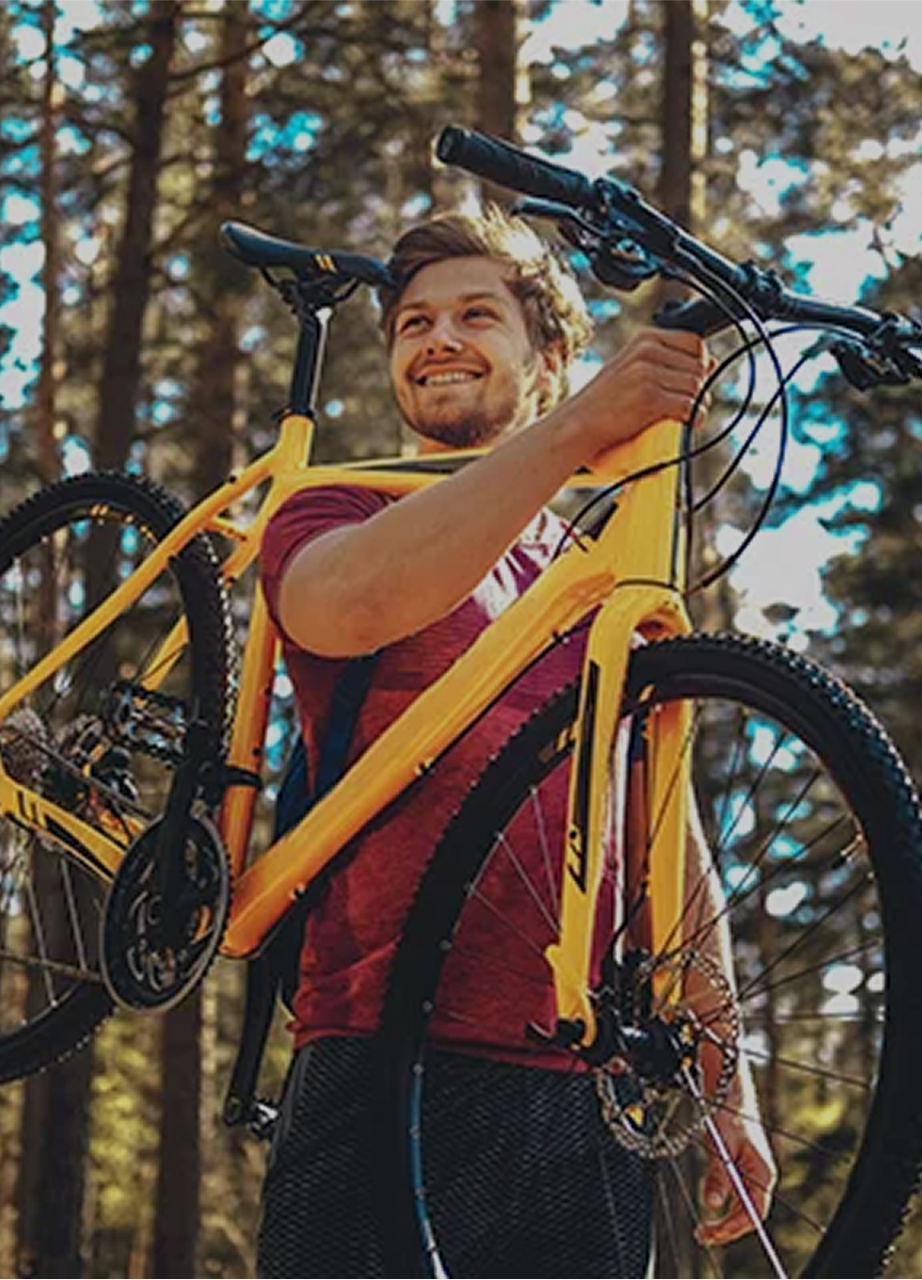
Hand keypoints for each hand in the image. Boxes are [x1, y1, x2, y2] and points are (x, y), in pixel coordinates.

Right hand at [565, 327, 712, 463]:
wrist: (578, 423)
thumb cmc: (606, 400)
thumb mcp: (634, 368)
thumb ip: (668, 362)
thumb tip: (711, 363)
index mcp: (645, 338)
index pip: (695, 343)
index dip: (699, 365)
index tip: (688, 383)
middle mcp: (647, 351)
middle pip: (699, 366)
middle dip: (698, 387)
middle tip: (685, 404)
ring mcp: (647, 373)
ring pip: (697, 386)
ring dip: (698, 404)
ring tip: (685, 415)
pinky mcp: (649, 398)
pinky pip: (689, 405)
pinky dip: (693, 417)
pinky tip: (686, 422)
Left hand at [695, 1105, 777, 1247]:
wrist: (730, 1093)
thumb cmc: (729, 1115)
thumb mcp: (720, 1146)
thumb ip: (718, 1175)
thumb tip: (713, 1204)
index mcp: (763, 1174)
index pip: (753, 1214)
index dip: (732, 1228)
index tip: (711, 1233)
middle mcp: (761, 1177)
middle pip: (748, 1215)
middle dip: (726, 1229)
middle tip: (702, 1236)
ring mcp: (753, 1174)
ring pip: (742, 1207)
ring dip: (724, 1221)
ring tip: (704, 1230)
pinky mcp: (742, 1169)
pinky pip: (736, 1195)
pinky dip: (724, 1206)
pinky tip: (712, 1210)